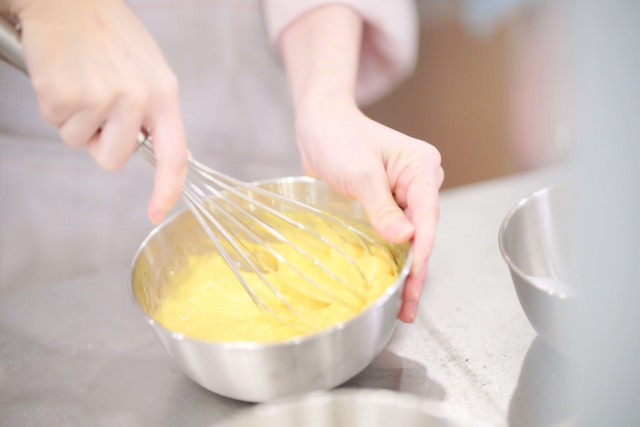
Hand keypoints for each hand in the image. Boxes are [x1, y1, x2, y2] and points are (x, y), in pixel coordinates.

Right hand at [14, 0, 186, 222]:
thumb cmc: (105, 29)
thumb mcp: (146, 66)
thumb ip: (151, 107)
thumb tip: (146, 143)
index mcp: (164, 92)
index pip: (173, 155)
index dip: (166, 189)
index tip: (155, 211)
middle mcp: (138, 98)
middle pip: (114, 158)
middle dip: (99, 142)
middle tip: (94, 106)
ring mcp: (101, 98)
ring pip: (79, 142)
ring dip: (74, 119)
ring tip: (78, 80)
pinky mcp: (65, 95)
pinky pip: (56, 123)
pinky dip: (53, 105)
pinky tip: (61, 74)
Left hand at [295, 97, 443, 322]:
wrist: (318, 126)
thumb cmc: (338, 138)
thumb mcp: (360, 173)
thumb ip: (382, 207)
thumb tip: (405, 239)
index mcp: (422, 167)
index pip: (428, 215)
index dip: (422, 251)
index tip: (414, 280)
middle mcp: (419, 182)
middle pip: (423, 232)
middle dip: (416, 268)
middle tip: (407, 305)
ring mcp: (404, 194)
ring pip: (410, 238)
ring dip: (406, 268)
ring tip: (401, 304)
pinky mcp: (388, 204)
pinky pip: (394, 234)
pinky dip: (393, 257)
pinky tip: (392, 281)